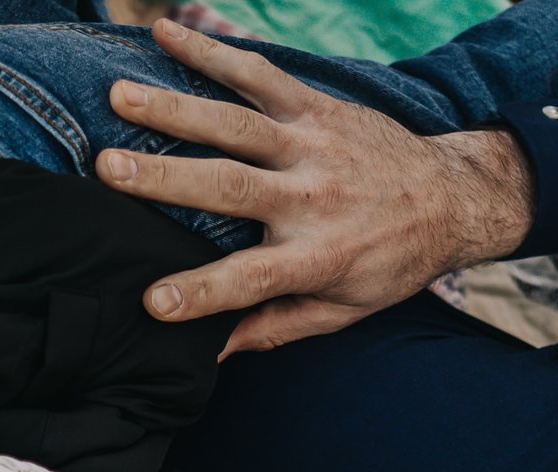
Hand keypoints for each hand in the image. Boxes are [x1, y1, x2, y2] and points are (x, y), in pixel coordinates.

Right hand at [98, 17, 534, 354]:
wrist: (451, 197)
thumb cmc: (390, 261)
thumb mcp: (346, 310)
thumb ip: (280, 327)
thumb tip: (216, 353)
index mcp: (318, 257)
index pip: (252, 281)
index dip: (202, 293)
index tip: (151, 302)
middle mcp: (313, 198)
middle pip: (231, 187)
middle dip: (167, 178)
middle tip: (107, 170)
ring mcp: (313, 145)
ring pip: (237, 124)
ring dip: (175, 106)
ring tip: (118, 95)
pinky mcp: (316, 106)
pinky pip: (260, 74)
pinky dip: (213, 51)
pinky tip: (165, 32)